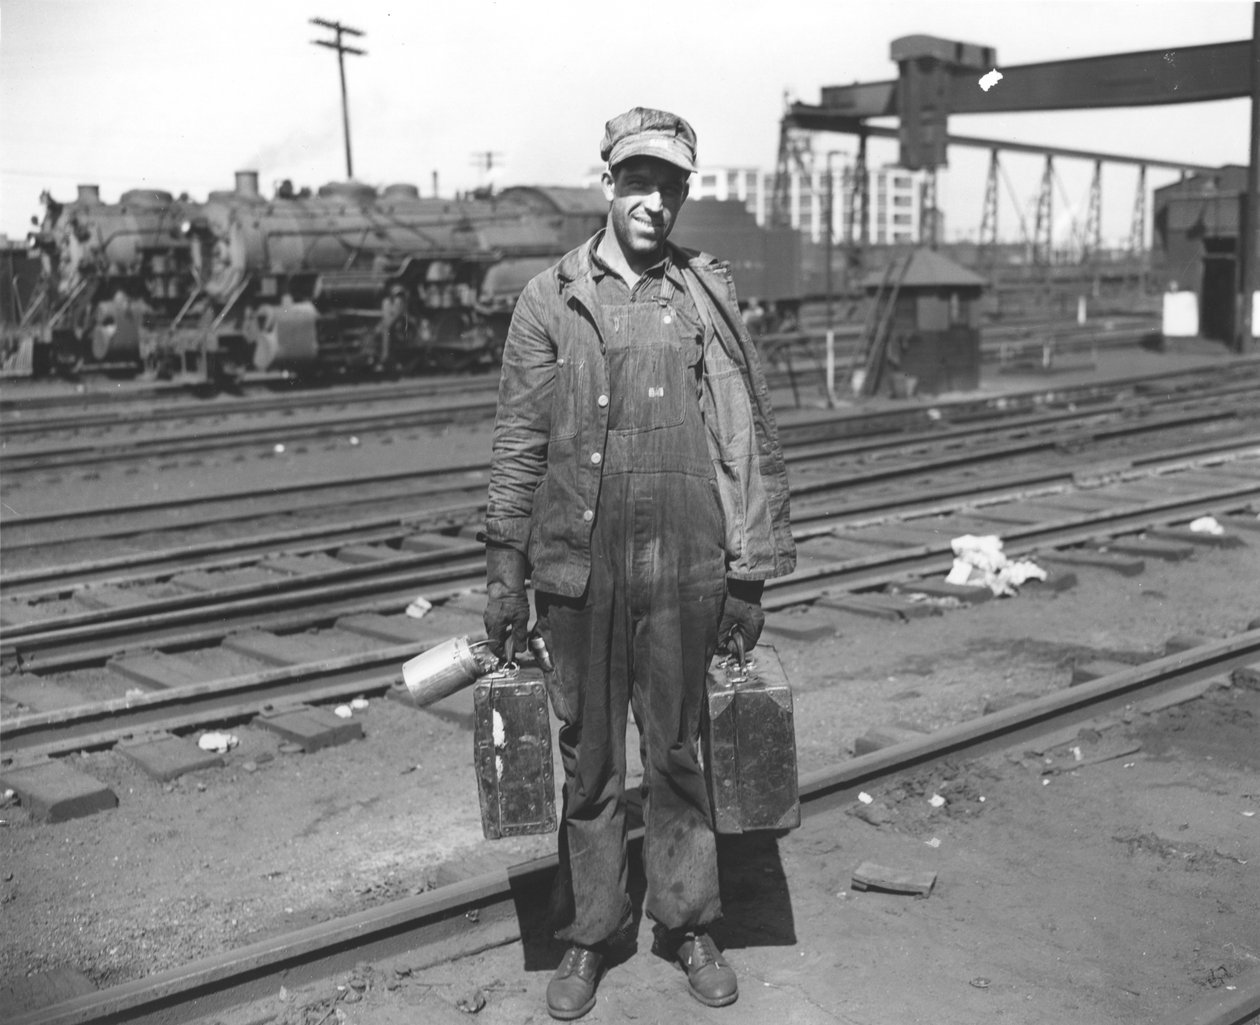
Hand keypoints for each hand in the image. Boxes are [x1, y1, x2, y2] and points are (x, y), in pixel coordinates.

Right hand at [483, 545, 528, 660]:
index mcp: (494, 628)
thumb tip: (519, 650)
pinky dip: (503, 627)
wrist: (505, 583)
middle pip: (495, 641)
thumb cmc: (513, 600)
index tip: (512, 655)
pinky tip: (512, 622)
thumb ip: (519, 635)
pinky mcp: (490, 611)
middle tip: (517, 643)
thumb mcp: (520, 619)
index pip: (495, 648)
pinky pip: (496, 624)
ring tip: (516, 631)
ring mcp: (488, 617)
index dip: (503, 654)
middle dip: (505, 645)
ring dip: (505, 635)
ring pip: (496, 632)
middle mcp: (489, 624)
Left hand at [718, 579, 764, 656]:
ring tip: (727, 626)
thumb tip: (719, 645)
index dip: (734, 648)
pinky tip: (732, 619)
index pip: (747, 646)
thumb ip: (721, 633)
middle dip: (735, 640)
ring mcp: (758, 616)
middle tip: (724, 636)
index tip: (724, 644)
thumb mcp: (724, 617)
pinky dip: (740, 625)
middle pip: (748, 640)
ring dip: (737, 633)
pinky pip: (748, 624)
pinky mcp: (755, 611)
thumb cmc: (733, 597)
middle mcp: (758, 622)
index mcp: (753, 626)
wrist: (740, 579)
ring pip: (747, 632)